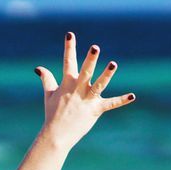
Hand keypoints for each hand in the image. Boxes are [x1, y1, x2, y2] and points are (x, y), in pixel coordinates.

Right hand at [35, 32, 135, 151]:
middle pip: (85, 71)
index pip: (67, 62)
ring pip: (98, 85)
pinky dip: (121, 100)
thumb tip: (38, 68)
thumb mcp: (49, 95)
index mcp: (67, 84)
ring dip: (106, 75)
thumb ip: (46, 79)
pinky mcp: (95, 111)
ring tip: (113, 64)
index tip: (70, 34)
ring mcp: (87, 100)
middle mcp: (77, 90)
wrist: (56, 135)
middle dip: (90, 59)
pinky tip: (132, 96)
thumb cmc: (52, 114)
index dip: (69, 48)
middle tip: (95, 47)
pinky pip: (110, 104)